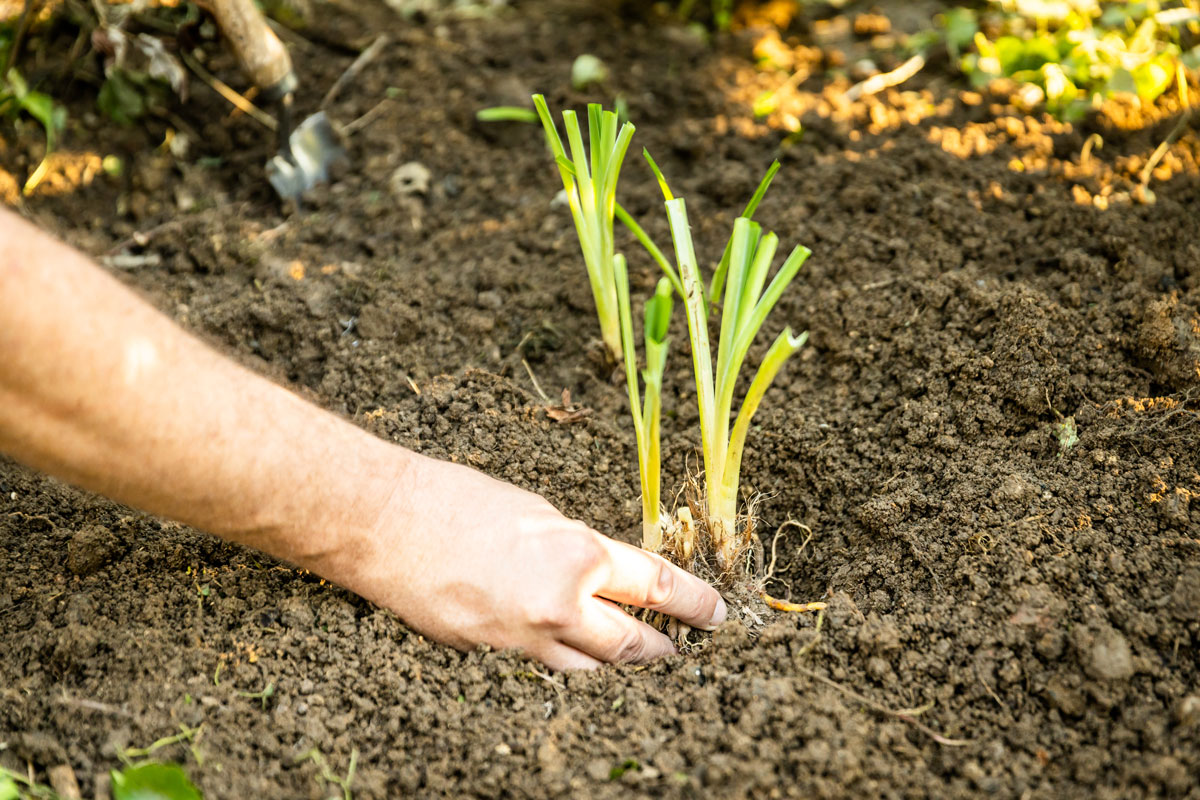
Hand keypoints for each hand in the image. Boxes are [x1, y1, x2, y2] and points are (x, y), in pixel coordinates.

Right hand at [312, 453, 726, 669]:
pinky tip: (570, 657)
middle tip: (679, 649)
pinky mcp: (487, 657)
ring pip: (589, 669)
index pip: (657, 587)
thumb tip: (605, 573)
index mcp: (577, 555)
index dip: (695, 603)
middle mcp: (557, 606)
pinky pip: (539, 670)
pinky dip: (563, 665)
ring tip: (633, 660)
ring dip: (614, 665)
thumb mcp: (537, 512)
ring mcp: (519, 640)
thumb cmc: (456, 499)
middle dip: (662, 648)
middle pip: (631, 644)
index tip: (717, 613)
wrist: (382, 521)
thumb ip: (578, 548)